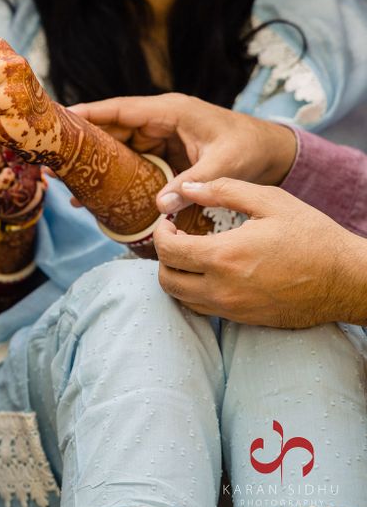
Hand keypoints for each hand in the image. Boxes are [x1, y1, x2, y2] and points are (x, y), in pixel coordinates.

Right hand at [68, 93, 297, 214]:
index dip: (90, 114)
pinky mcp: (160, 154)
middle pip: (110, 129)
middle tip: (52, 161)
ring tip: (63, 183)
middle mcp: (158, 121)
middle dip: (81, 144)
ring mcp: (157, 137)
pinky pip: (128, 163)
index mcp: (170, 111)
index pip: (120, 109)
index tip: (60, 121)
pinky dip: (110, 177)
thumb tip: (159, 207)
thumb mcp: (225, 166)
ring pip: (115, 148)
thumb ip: (193, 184)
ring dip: (92, 164)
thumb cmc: (250, 149)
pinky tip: (91, 197)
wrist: (271, 152)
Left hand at [153, 178, 366, 326]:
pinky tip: (208, 273)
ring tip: (191, 254)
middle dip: (163, 255)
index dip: (159, 233)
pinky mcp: (242, 319)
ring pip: (180, 298)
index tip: (170, 222)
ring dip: (175, 275)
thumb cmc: (312, 236)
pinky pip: (201, 309)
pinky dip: (193, 292)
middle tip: (177, 237)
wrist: (347, 280)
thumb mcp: (270, 201)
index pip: (166, 250)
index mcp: (224, 256)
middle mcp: (221, 288)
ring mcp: (231, 309)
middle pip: (166, 278)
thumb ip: (223, 190)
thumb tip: (186, 187)